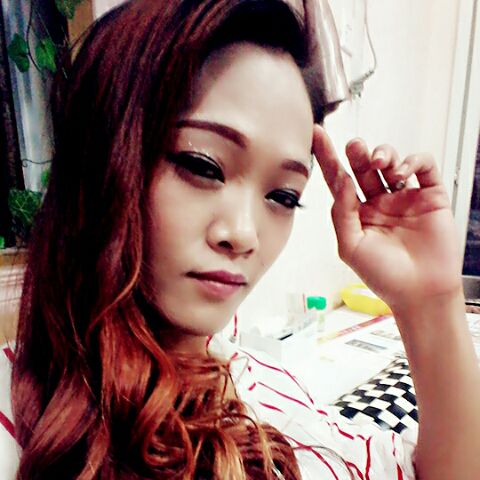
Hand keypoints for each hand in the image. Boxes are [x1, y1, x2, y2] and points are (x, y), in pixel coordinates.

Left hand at [312, 125, 462, 310]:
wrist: (419, 293)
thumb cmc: (384, 276)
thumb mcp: (350, 246)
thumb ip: (342, 212)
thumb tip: (341, 180)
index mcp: (358, 212)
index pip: (340, 179)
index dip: (328, 157)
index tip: (317, 135)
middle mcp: (380, 201)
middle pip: (365, 167)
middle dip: (358, 152)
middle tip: (354, 147)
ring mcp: (405, 197)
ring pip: (392, 161)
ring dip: (384, 154)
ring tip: (380, 163)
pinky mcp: (430, 196)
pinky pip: (423, 167)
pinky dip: (412, 161)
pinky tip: (402, 173)